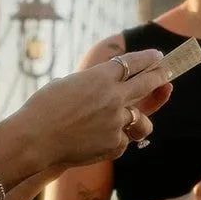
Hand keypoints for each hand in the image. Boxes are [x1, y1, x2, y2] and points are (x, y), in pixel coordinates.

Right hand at [22, 50, 171, 167]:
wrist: (35, 139)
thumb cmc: (43, 108)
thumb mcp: (69, 83)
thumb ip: (93, 83)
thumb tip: (106, 85)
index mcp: (101, 76)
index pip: (133, 62)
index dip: (148, 58)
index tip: (157, 56)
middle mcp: (114, 96)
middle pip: (147, 82)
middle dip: (159, 77)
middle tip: (165, 74)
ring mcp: (116, 121)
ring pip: (141, 119)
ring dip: (139, 119)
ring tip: (136, 120)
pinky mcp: (114, 144)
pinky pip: (122, 141)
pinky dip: (114, 141)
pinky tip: (99, 142)